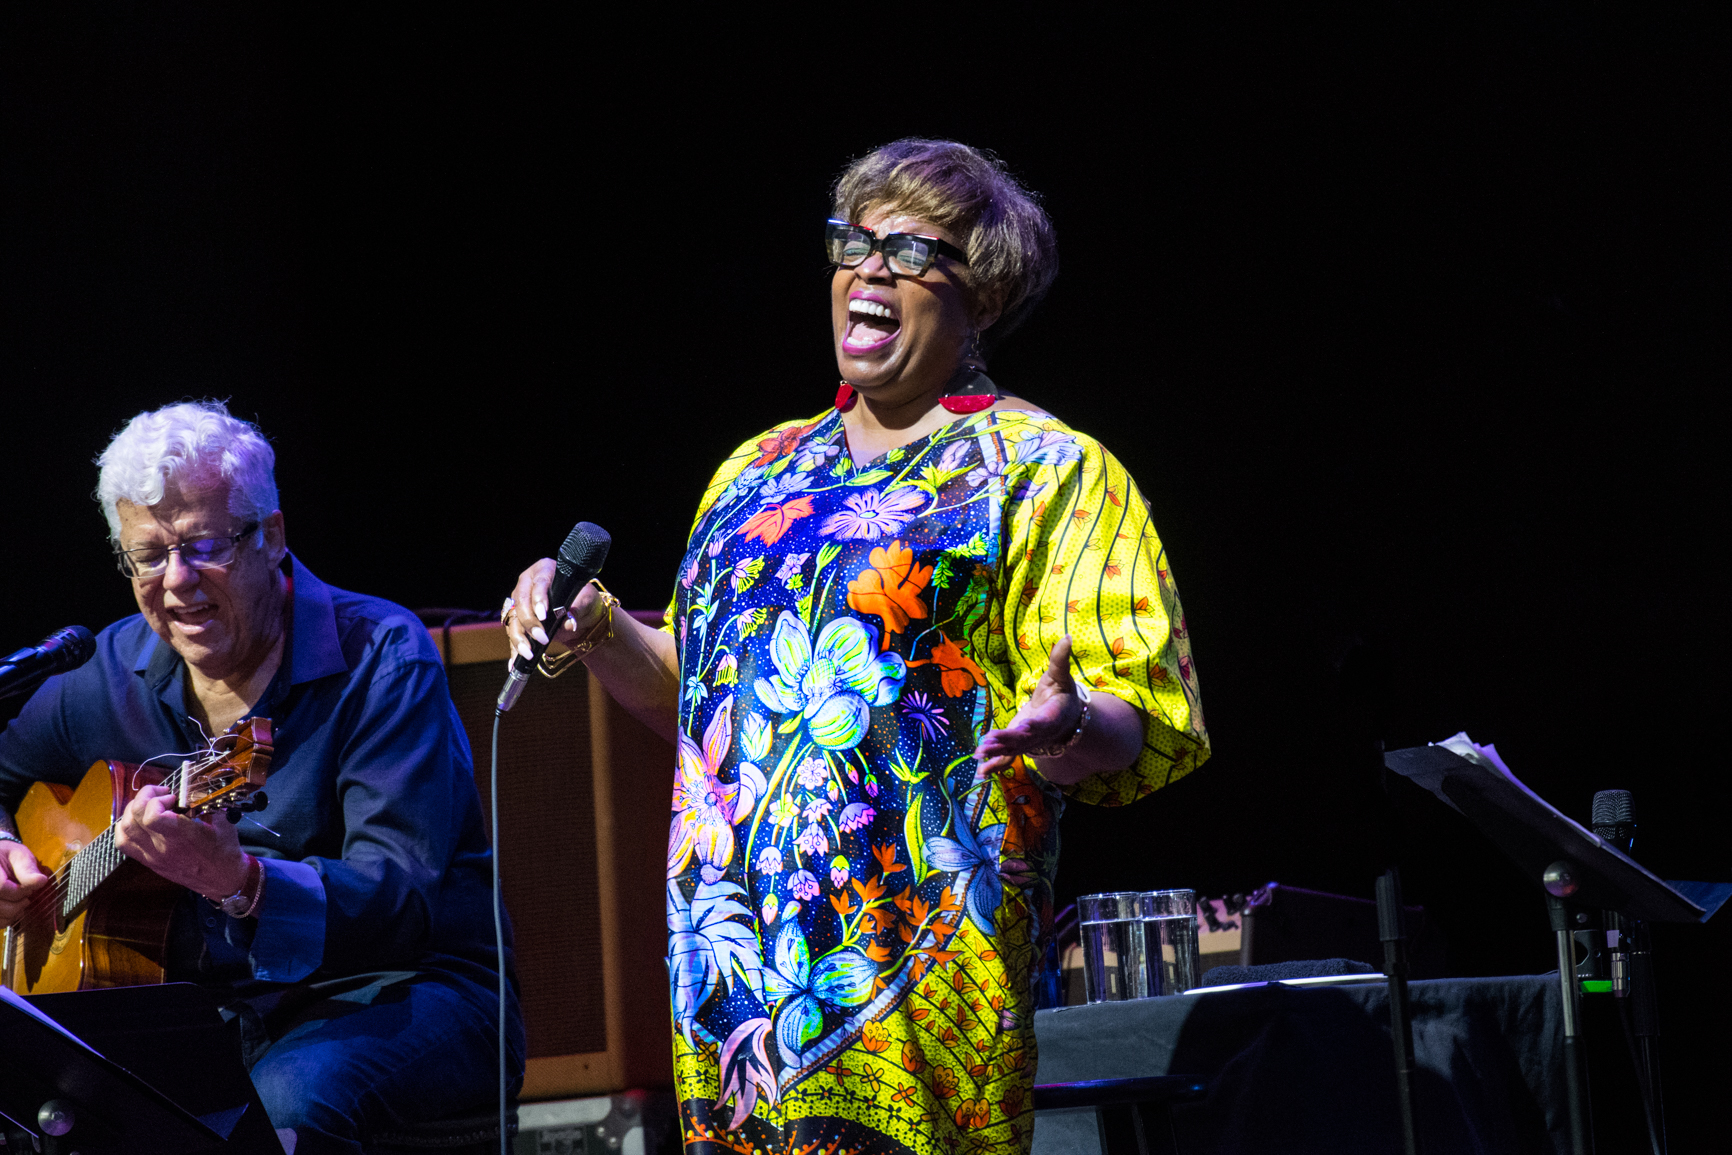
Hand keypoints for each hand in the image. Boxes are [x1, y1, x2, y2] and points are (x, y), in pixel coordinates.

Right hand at [0, 838, 49, 927]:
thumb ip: (28, 869)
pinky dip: (6, 919)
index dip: (20, 891)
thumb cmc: (8, 857)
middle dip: (18, 903)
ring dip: (13, 913)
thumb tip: (41, 881)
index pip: (1, 887)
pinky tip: (13, 908)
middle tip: (27, 895)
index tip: (31, 887)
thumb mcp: (19, 856)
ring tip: (20, 901)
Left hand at [113, 784, 248, 898]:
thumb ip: (208, 802)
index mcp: (181, 837)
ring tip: (149, 805)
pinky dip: (125, 827)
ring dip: (133, 810)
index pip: (152, 815)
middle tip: (160, 794)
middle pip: (134, 817)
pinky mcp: (148, 861)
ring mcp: (152, 856)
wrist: (221, 880)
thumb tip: (198, 787)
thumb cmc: (225, 850)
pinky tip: (139, 821)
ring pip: (124, 829)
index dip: (157, 799)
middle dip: (144, 797)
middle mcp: (162, 847)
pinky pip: (123, 843)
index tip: (173, 797)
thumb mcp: (224, 822)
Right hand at [504, 559, 608, 665]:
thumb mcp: (586, 600)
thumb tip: (569, 623)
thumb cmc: (584, 599)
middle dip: (529, 623)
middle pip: (521, 603)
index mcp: (544, 570)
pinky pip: (514, 635)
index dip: (538, 598)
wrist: (581, 614)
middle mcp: (527, 585)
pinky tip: (514, 663)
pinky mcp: (518, 620)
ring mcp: (520, 602)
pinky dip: (515, 650)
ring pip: (513, 620)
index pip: (538, 583)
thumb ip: (577, 609)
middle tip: (542, 638)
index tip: (544, 615)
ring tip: (529, 653)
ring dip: (520, 638)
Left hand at [973, 635, 1085, 762]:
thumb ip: (1060, 659)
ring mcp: (1029, 744)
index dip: (1034, 725)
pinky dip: (995, 765)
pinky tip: (980, 771)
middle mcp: (1040, 734)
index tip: (1025, 725)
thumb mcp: (1062, 676)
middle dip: (1007, 741)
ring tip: (980, 754)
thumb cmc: (1062, 695)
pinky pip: (1007, 758)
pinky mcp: (1019, 747)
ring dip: (997, 753)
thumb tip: (1067, 636)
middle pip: (1024, 739)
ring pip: (1013, 750)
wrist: (1066, 721)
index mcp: (1052, 716)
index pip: (1042, 722)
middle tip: (988, 743)